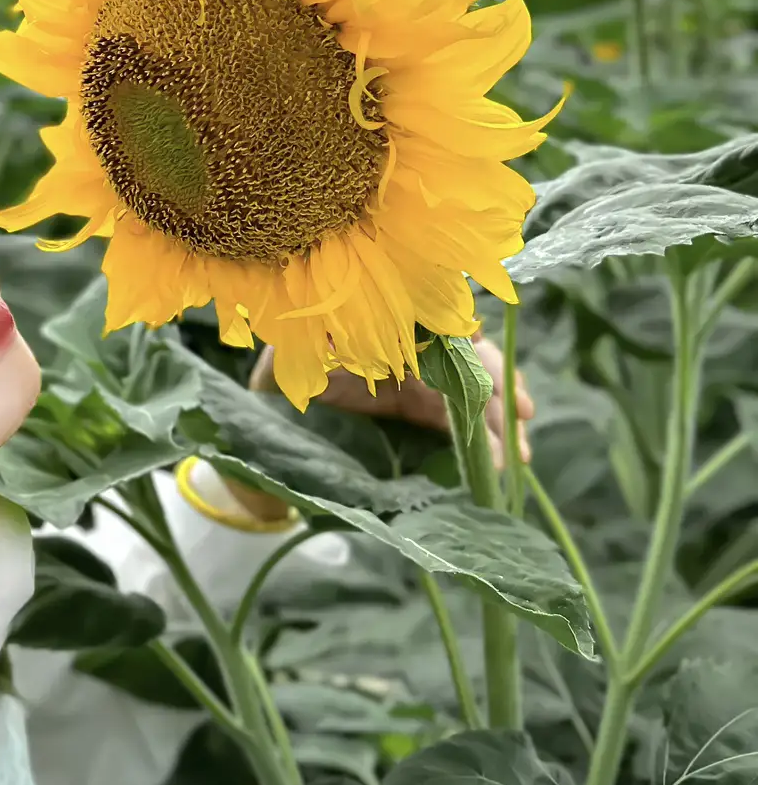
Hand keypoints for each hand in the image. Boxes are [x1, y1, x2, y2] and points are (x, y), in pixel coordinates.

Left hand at [217, 335, 534, 525]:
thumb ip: (307, 353)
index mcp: (383, 323)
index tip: (490, 374)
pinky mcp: (415, 403)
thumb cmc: (278, 361)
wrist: (264, 398)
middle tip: (520, 419)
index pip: (438, 329)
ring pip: (467, 388)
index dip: (468, 351)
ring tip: (516, 455)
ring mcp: (415, 372)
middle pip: (464, 357)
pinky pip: (453, 414)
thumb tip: (319, 357)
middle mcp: (407, 341)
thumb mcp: (289, 354)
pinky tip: (497, 462)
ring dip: (495, 417)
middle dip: (495, 385)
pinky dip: (477, 435)